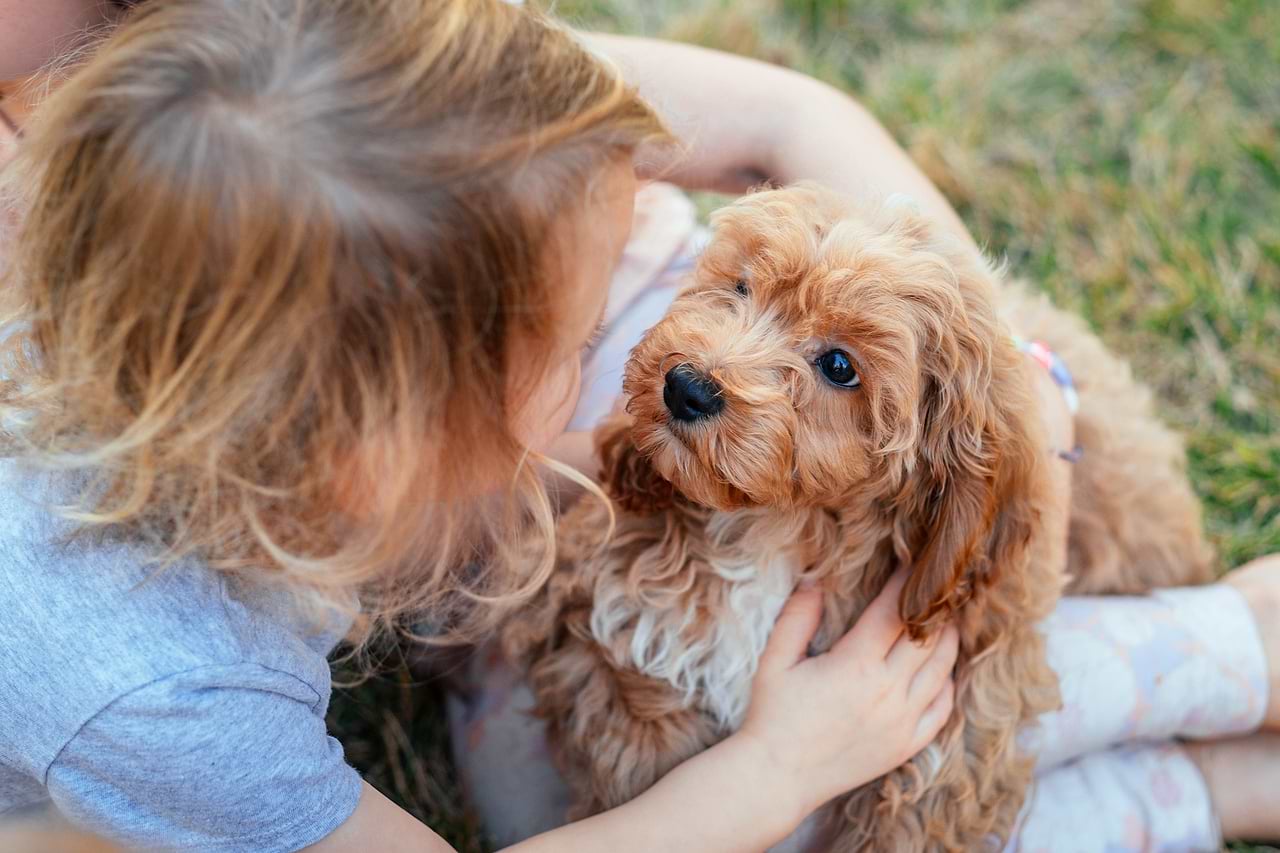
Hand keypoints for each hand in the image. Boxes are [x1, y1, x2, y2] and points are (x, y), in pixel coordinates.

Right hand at [735, 570, 957, 821]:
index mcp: (855, 666)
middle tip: (938, 585)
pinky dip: (947, 683)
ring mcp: (901, 721)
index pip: (894, 612)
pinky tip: (940, 669)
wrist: (778, 777)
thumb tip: (816, 579)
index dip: (907, 583)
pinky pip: (942, 709)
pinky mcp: (906, 745)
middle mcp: (886, 692)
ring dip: (947, 640)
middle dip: (934, 607)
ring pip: (942, 670)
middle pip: (927, 637)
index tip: (913, 562)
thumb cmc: (772, 715)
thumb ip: (797, 617)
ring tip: (945, 619)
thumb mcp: (775, 661)